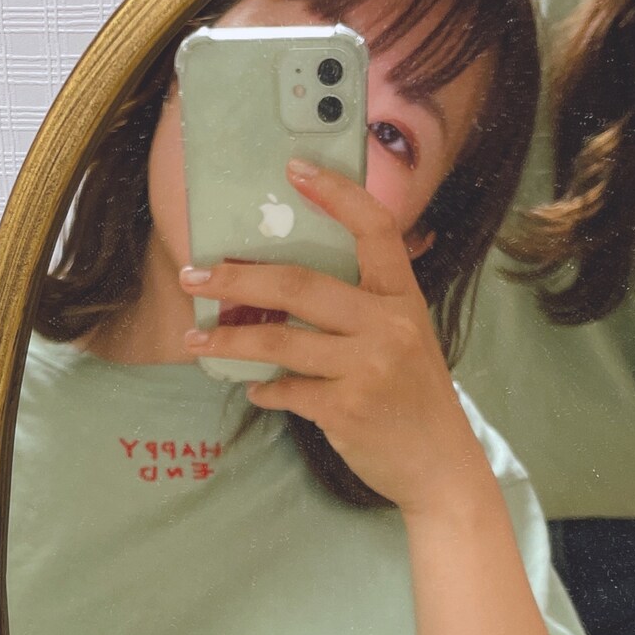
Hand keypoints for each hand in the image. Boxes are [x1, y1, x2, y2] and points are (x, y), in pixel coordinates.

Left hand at [180, 159, 480, 515]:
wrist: (440, 465)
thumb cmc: (414, 397)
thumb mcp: (405, 338)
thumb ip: (363, 308)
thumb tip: (283, 286)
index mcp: (403, 298)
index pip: (374, 229)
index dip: (336, 195)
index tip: (294, 169)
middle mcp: (388, 326)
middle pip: (300, 285)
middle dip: (237, 277)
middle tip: (195, 274)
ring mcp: (368, 368)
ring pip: (280, 341)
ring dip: (228, 339)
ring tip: (194, 339)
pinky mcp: (346, 409)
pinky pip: (286, 391)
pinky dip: (263, 390)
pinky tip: (253, 389)